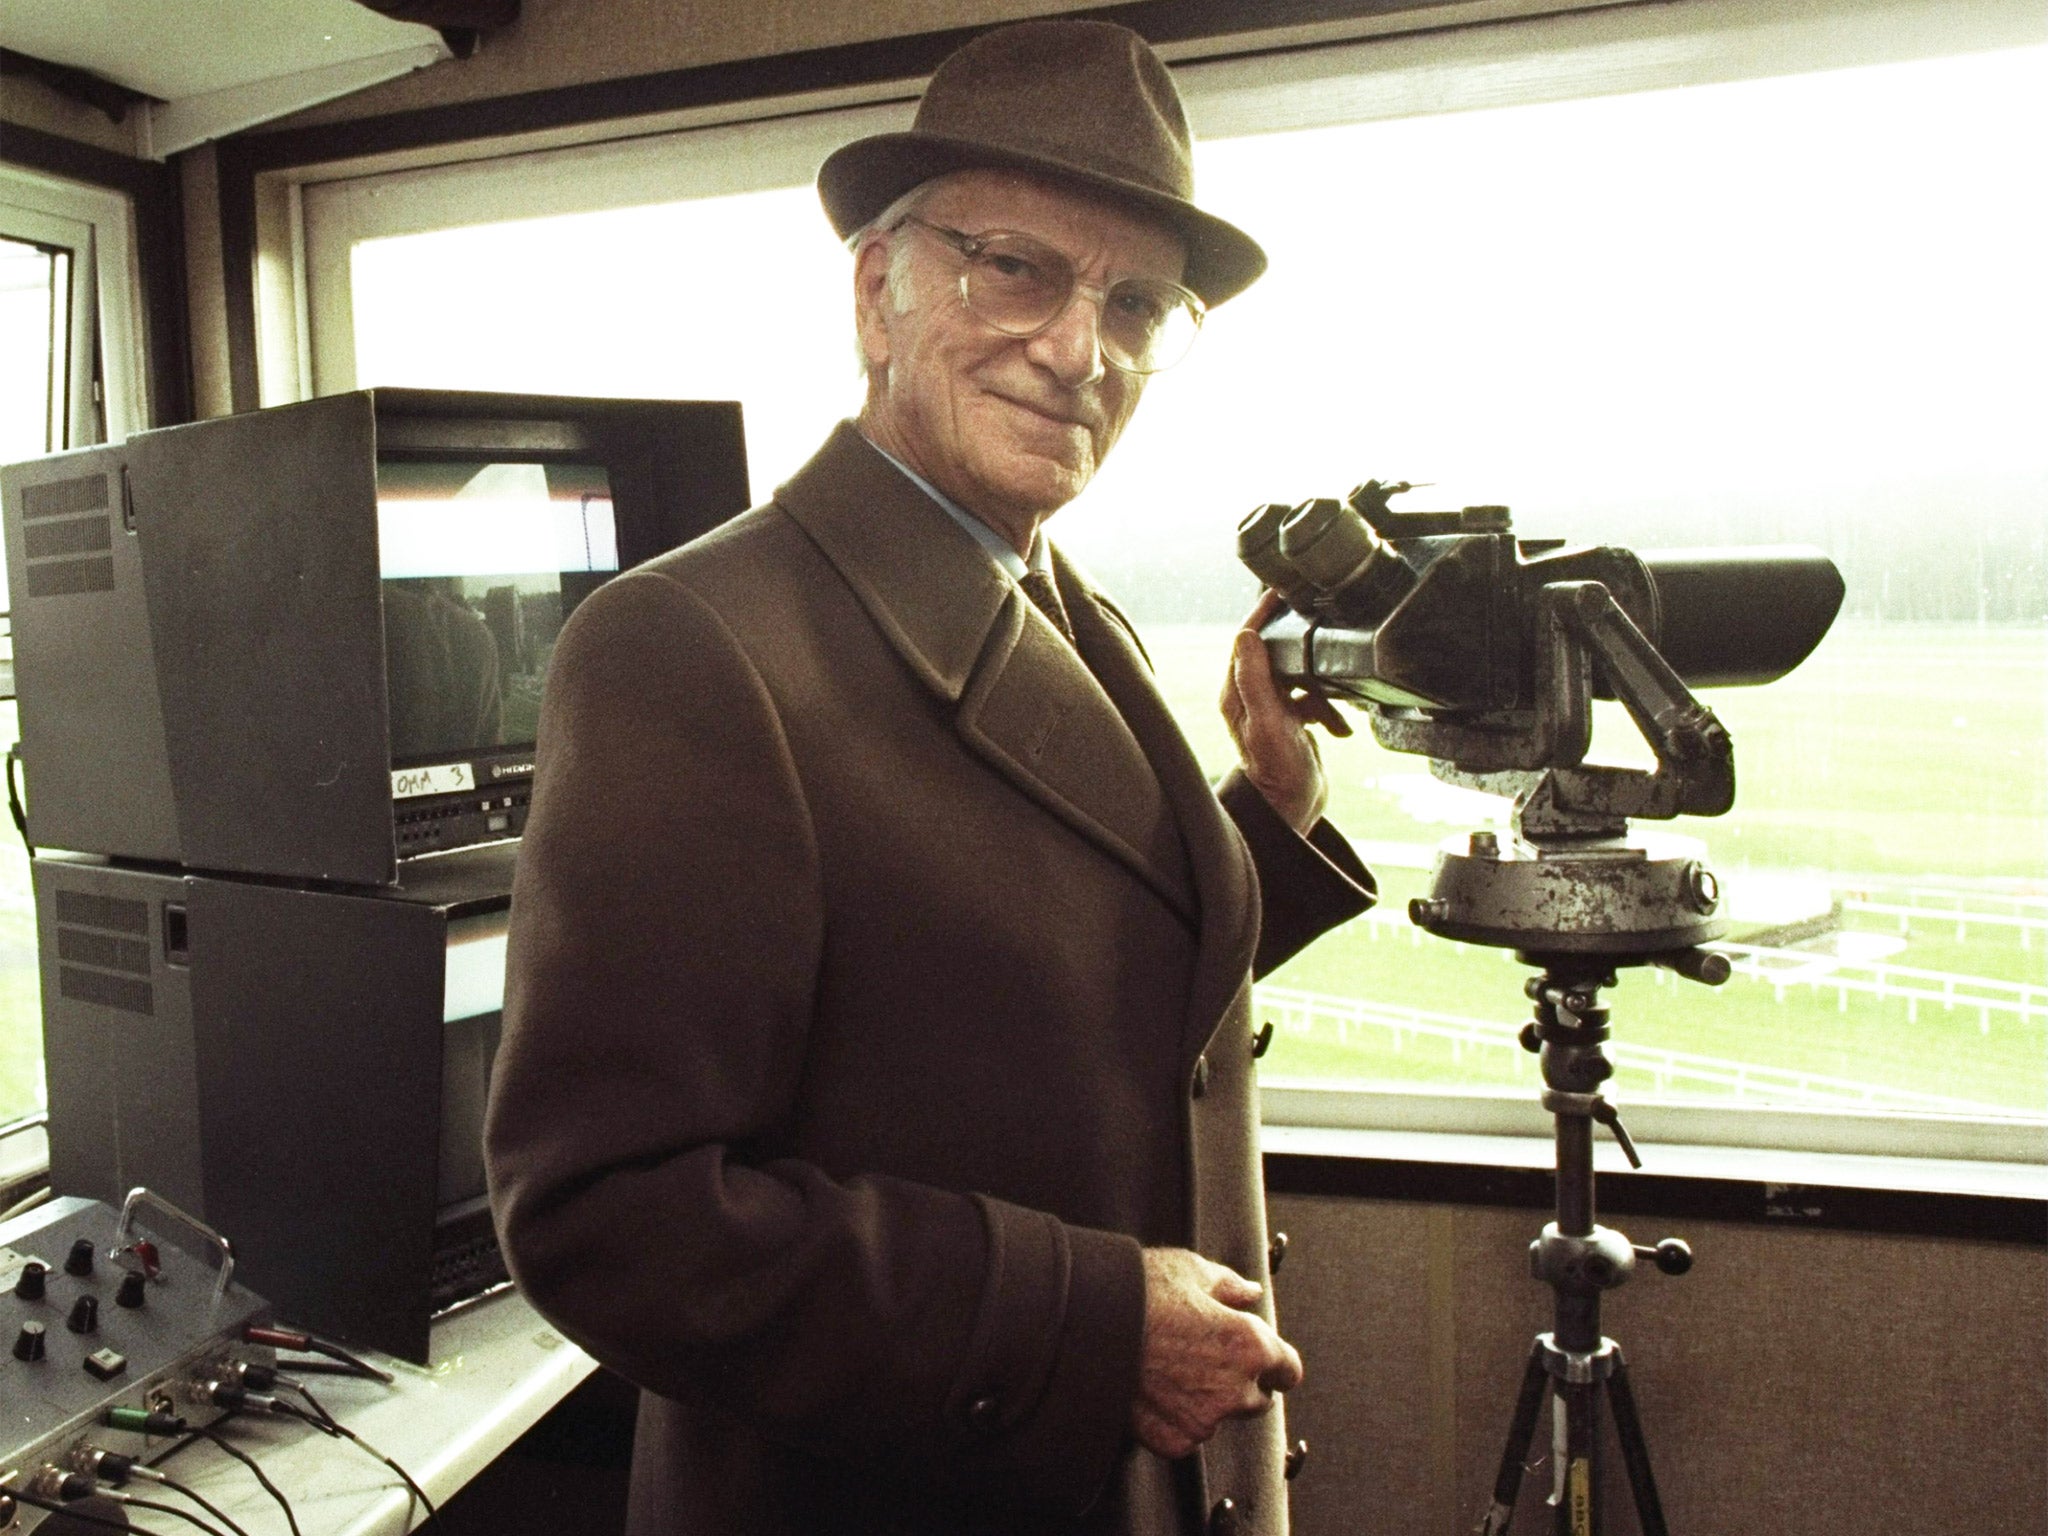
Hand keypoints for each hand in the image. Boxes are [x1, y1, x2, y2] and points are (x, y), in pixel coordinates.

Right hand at [1130, 1247, 1303, 1459]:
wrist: (1086, 1326)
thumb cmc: (1139, 1292)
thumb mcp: (1189, 1270)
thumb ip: (1229, 1285)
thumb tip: (1250, 1293)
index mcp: (1249, 1346)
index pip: (1288, 1370)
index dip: (1275, 1360)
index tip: (1261, 1356)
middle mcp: (1235, 1389)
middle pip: (1258, 1399)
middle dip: (1240, 1381)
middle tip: (1203, 1357)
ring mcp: (1205, 1420)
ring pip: (1220, 1417)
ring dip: (1208, 1401)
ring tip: (1172, 1371)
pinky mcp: (1175, 1441)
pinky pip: (1188, 1435)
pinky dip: (1177, 1419)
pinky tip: (1155, 1391)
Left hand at [1220, 590, 1352, 834]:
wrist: (1291, 809)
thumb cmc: (1276, 772)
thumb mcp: (1268, 720)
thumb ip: (1255, 678)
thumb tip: (1247, 634)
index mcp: (1237, 692)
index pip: (1246, 639)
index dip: (1263, 613)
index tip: (1280, 591)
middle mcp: (1251, 697)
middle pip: (1275, 651)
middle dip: (1300, 645)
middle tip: (1321, 629)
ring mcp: (1272, 708)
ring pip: (1299, 674)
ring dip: (1321, 686)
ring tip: (1333, 705)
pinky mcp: (1292, 720)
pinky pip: (1313, 699)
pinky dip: (1329, 708)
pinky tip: (1338, 727)